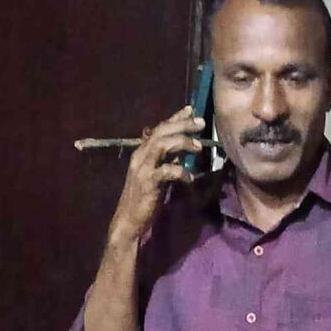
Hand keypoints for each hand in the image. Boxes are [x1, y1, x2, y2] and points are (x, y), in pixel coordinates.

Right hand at [108, 106, 204, 243]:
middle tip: (201, 123)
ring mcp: (142, 168)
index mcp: (142, 152)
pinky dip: (180, 171)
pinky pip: (165, 171)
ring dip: (182, 142)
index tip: (191, 109)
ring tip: (199, 147)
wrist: (129, 220)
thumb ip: (165, 161)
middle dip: (182, 124)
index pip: (159, 128)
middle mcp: (140, 156)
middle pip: (161, 131)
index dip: (175, 117)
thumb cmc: (144, 198)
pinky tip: (190, 177)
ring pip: (161, 145)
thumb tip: (180, 151)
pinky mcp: (147, 183)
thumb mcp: (156, 175)